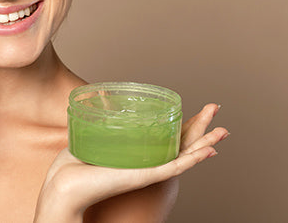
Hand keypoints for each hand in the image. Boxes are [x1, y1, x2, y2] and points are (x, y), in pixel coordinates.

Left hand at [35, 104, 227, 221]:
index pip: (166, 138)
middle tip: (216, 109)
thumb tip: (101, 99)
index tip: (200, 111)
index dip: (185, 125)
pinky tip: (208, 152)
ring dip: (206, 143)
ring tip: (224, 131)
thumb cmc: (72, 167)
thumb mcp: (90, 136)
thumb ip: (99, 122)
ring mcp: (147, 171)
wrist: (63, 188)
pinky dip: (193, 160)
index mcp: (135, 155)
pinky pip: (174, 169)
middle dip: (202, 127)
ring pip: (185, 157)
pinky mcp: (143, 177)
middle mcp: (145, 163)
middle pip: (181, 144)